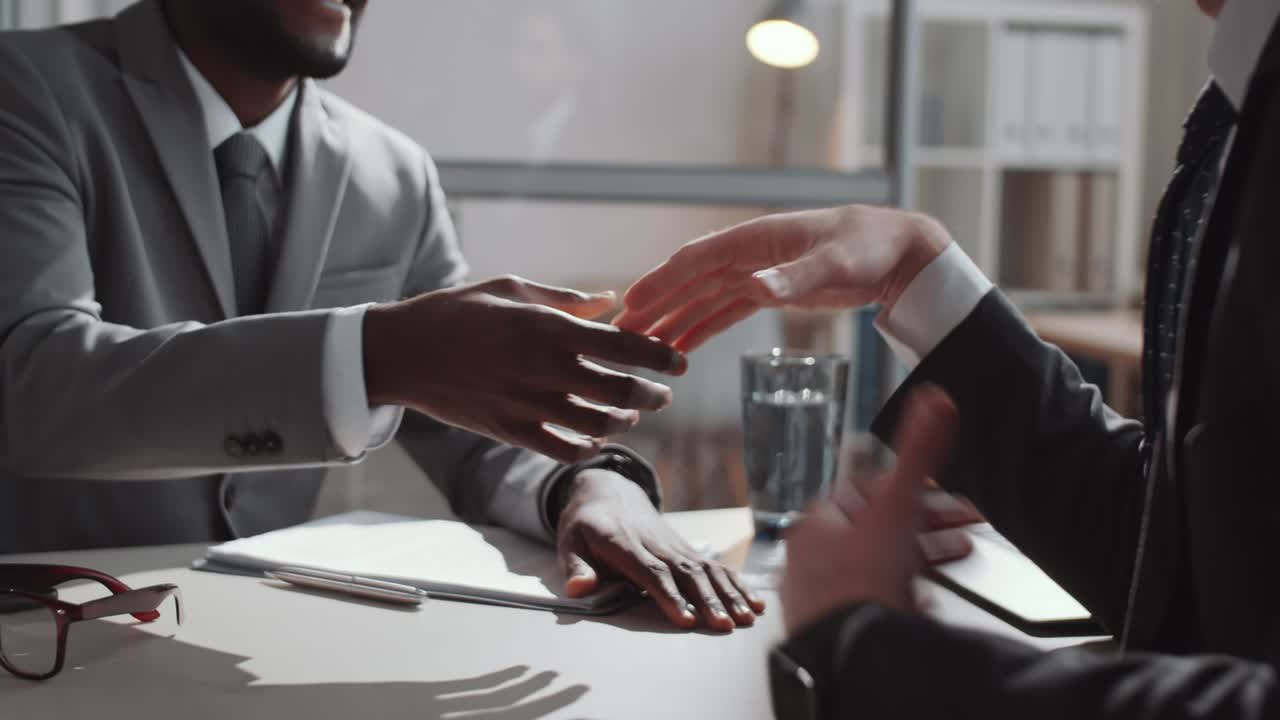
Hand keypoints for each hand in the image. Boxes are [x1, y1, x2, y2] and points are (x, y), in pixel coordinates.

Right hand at [363, 275, 686, 462]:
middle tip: (663, 395)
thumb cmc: (458, 312)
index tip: (678, 363)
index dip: (659, 357)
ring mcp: (527, 404)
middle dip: (652, 395)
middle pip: (620, 391)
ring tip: (629, 413)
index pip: (623, 346)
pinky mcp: (510, 431)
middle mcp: (544, 368)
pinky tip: (594, 436)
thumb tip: (609, 302)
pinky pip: (564, 450)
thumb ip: (565, 299)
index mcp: (548, 327)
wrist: (404, 352)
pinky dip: (588, 446)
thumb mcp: (511, 288)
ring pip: (597, 425)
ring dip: (623, 421)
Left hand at [556, 469, 765, 630]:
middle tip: (724, 625)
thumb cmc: (586, 524)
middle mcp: (655, 543)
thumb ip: (574, 566)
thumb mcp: (568, 541)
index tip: (685, 620)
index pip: (649, 570)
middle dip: (707, 599)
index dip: (668, 595)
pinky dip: (736, 583)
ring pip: (705, 569)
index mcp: (624, 542)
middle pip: (685, 572)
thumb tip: (578, 589)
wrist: (609, 492)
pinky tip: (754, 602)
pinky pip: (714, 566)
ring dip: (727, 594)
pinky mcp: (686, 549)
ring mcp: (674, 545)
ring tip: (745, 618)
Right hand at [615, 205, 951, 350]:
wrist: (900, 253)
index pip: (697, 260)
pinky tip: (681, 348)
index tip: (634, 304)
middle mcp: (749, 253)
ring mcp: (757, 271)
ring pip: (703, 297)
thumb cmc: (869, 248)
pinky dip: (701, 327)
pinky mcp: (770, 289)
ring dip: (673, 320)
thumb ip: (793, 278)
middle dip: (657, 305)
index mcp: (756, 238)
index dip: (663, 282)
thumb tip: (755, 287)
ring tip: (643, 347)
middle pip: (690, 280)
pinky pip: (725, 310)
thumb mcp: (834, 264)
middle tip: (624, 332)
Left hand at [781, 385, 957, 633]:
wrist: (851, 653)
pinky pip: (871, 607)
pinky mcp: (834, 633)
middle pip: (872, 534)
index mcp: (815, 525)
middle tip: (958, 534)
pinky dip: (901, 602)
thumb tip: (934, 400)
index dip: (909, 493)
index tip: (942, 500)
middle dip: (921, 532)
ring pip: (872, 571)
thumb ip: (918, 452)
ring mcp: (819, 599)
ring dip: (914, 566)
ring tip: (946, 567)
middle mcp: (809, 561)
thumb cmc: (860, 582)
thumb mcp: (897, 506)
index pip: (864, 495)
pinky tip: (920, 607)